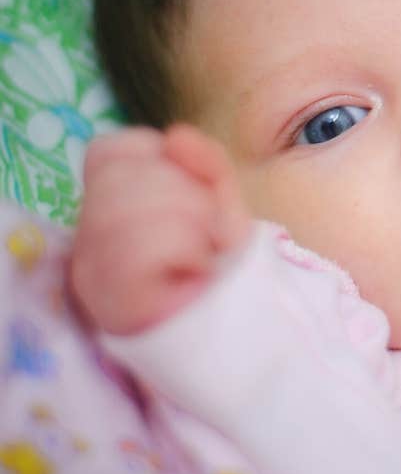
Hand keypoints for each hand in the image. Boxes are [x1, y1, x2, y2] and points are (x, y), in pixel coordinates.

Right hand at [69, 123, 251, 335]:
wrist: (240, 337)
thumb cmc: (223, 270)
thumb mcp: (224, 206)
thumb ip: (207, 165)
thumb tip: (176, 135)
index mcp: (107, 207)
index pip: (108, 151)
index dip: (159, 161)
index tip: (193, 196)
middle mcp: (87, 237)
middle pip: (124, 176)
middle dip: (187, 195)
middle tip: (206, 236)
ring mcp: (94, 271)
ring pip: (131, 206)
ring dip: (190, 223)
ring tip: (202, 255)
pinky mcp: (112, 301)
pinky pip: (143, 244)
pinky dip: (185, 248)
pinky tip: (194, 271)